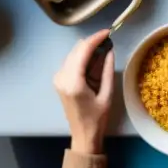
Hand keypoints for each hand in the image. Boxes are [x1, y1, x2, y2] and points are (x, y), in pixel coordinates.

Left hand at [53, 30, 114, 154]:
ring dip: (87, 50)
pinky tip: (93, 63)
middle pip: (76, 49)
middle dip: (92, 43)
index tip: (108, 32)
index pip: (82, 51)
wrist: (83, 135)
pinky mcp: (58, 80)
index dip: (95, 38)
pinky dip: (82, 57)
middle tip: (108, 43)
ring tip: (102, 54)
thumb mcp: (107, 94)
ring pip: (73, 53)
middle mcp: (62, 77)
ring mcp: (58, 79)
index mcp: (73, 82)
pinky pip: (70, 61)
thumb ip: (108, 70)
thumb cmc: (97, 118)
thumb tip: (110, 50)